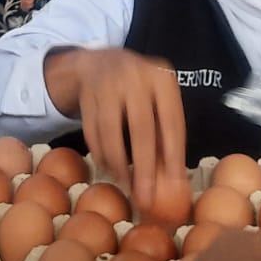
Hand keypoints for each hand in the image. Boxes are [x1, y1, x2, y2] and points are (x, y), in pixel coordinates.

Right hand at [44, 47, 184, 211]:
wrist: (100, 63)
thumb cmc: (140, 92)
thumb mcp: (159, 102)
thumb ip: (166, 135)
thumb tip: (174, 183)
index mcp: (162, 78)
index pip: (171, 122)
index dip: (173, 156)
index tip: (175, 187)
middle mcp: (135, 77)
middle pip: (140, 128)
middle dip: (143, 167)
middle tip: (145, 197)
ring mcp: (107, 84)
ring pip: (110, 131)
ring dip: (117, 164)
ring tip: (126, 186)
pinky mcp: (86, 95)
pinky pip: (92, 132)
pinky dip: (101, 154)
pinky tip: (110, 169)